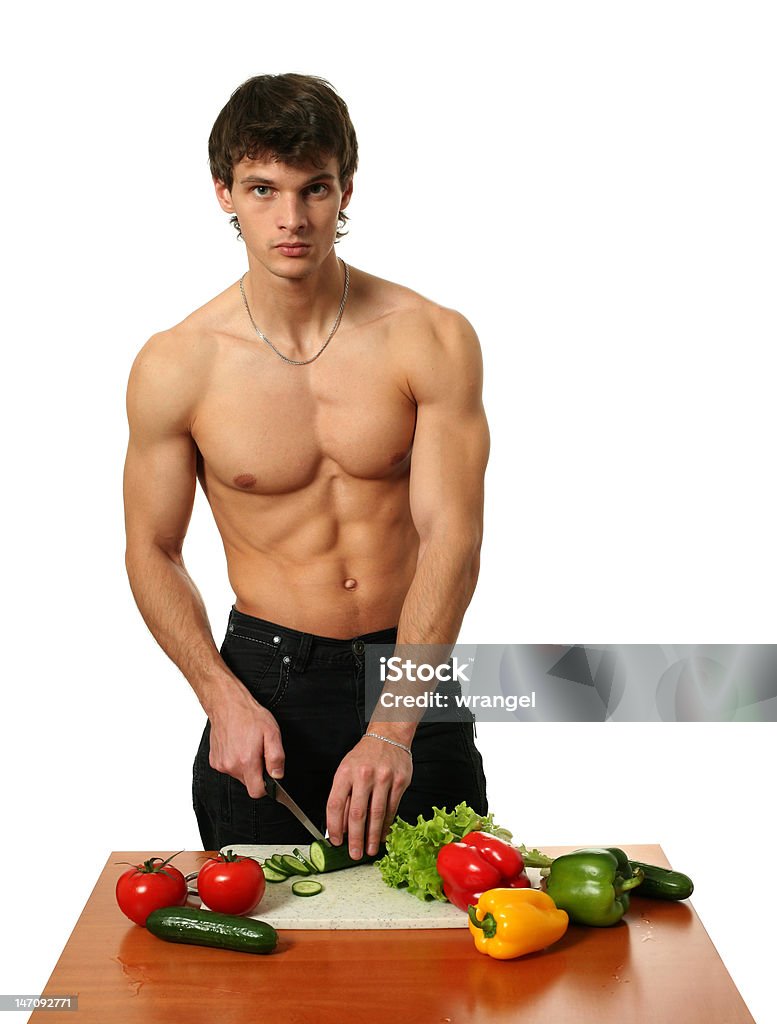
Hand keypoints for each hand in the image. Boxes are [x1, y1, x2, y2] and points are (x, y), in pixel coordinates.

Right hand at [207, 685, 284, 798]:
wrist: (227, 704)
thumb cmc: (249, 716)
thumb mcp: (272, 733)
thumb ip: (276, 757)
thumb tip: (278, 775)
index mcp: (246, 761)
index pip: (257, 792)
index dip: (266, 786)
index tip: (268, 775)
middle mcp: (231, 765)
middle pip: (248, 783)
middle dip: (256, 772)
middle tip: (259, 752)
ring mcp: (220, 764)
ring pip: (238, 775)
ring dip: (245, 765)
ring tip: (247, 745)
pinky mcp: (214, 761)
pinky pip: (229, 768)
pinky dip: (235, 760)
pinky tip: (237, 745)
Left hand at [326, 736, 412, 858]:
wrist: (388, 736)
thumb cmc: (364, 756)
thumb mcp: (347, 769)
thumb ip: (344, 796)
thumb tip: (341, 826)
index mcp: (345, 772)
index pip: (336, 803)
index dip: (334, 826)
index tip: (336, 840)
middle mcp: (364, 775)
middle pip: (357, 813)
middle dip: (355, 838)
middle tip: (354, 853)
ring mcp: (383, 778)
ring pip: (376, 814)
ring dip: (372, 836)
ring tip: (369, 850)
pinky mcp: (399, 782)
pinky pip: (392, 809)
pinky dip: (386, 825)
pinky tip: (382, 835)